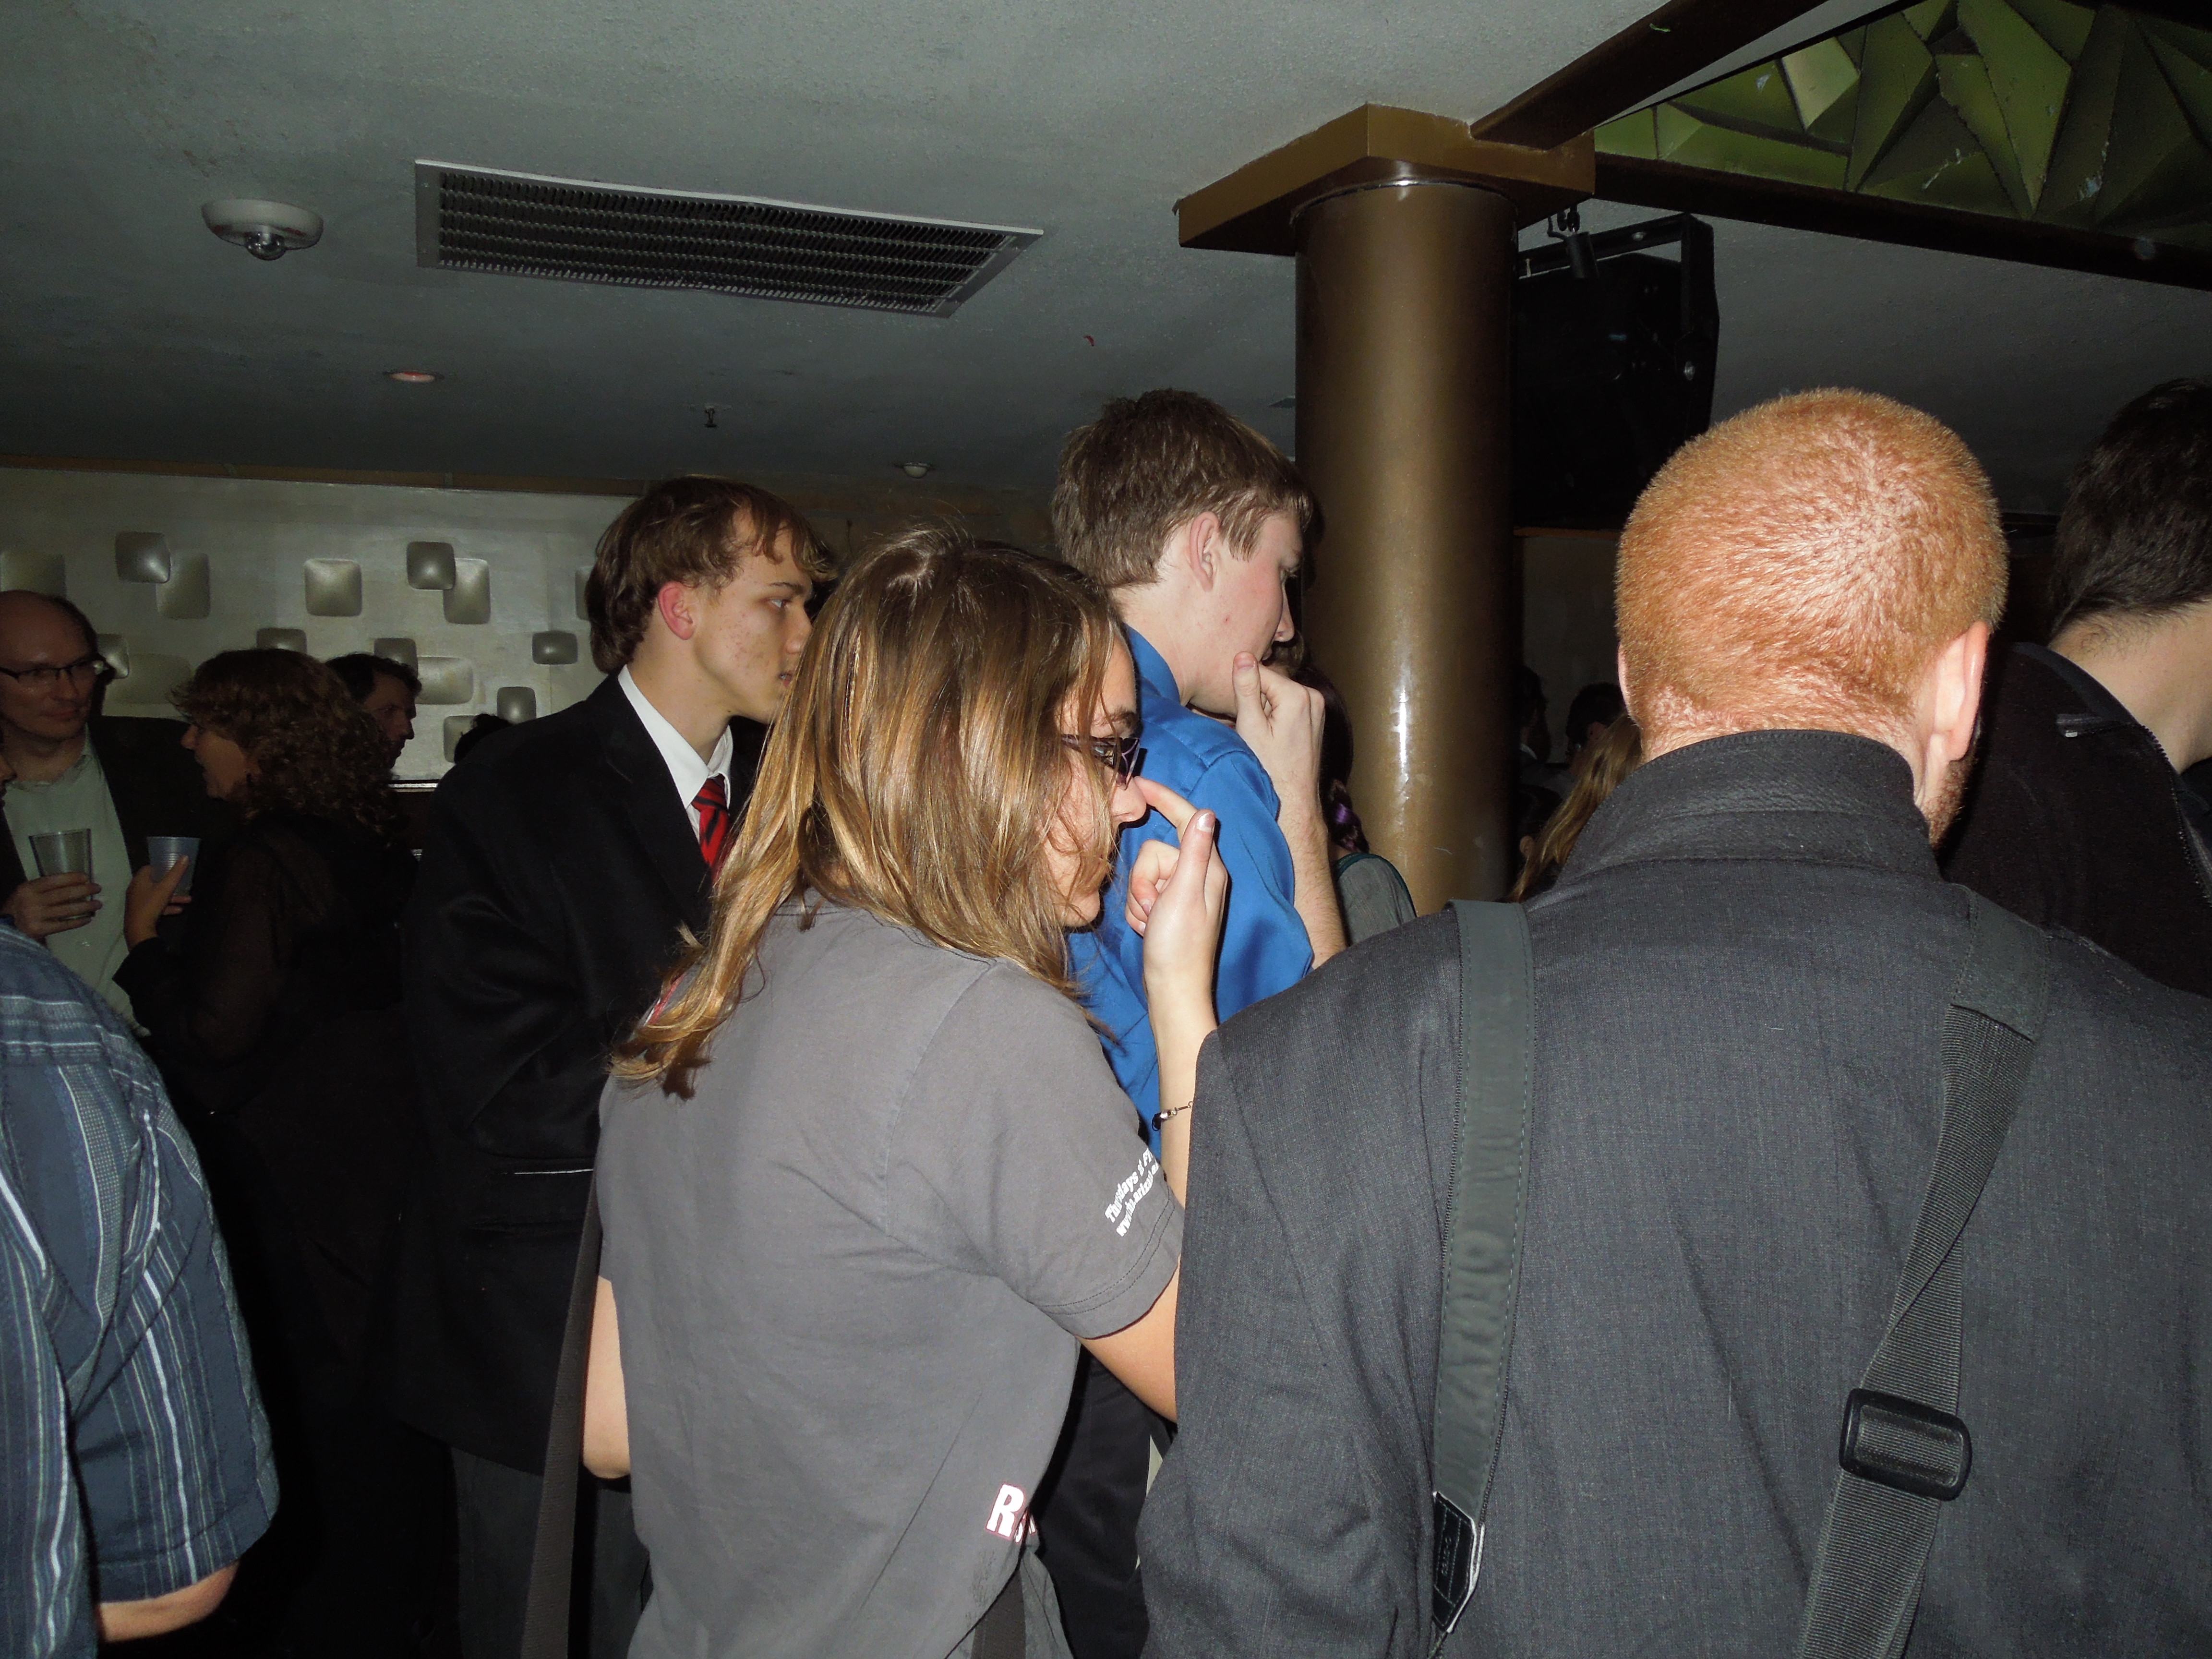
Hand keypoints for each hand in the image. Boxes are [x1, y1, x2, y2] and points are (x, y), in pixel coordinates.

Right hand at [6, 874, 100, 939]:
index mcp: (28, 888)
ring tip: (98, 904)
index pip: (53, 881)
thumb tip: (75, 884)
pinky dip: (78, 921)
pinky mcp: (40, 930)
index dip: (71, 878)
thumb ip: (45, 888)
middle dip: (83, 890)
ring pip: (67, 910)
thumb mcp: (27, 892)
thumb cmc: (20, 906)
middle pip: (63, 894)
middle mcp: (31, 901)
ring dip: (86, 906)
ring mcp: (36, 916)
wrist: (7, 926)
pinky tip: (88, 918)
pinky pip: (64, 925)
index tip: (86, 877)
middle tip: (97, 888)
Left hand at [124, 859, 190, 947]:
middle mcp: (136, 889)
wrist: (138, 929)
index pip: (149, 868)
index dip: (161, 867)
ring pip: (157, 895)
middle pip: (155, 882)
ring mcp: (138, 901)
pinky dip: (166, 907)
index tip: (173, 869)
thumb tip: (185, 857)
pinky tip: (179, 910)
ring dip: (172, 897)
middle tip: (182, 884)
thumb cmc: (151, 904)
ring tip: (188, 900)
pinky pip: (155, 906)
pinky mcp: (141, 912)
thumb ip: (176, 873)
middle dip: (171, 884)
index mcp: (139, 880)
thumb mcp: (166, 888)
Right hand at [1131, 779, 1227, 1019]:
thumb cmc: (1178, 946)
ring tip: (1150, 922)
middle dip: (1144, 879)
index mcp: (1208, 869)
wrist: (1171, 989)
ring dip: (1139, 899)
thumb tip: (1206, 812)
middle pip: (1155, 852)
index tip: (1140, 784)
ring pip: (1144, 875)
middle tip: (1152, 907)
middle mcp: (1198, 876)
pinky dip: (1138, 911)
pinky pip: (1141, 895)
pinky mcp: (1168, 908)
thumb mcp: (1184, 894)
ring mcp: (1182, 893)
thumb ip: (1194, 852)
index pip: (1187, 819)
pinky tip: (1147, 929)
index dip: (1165, 799)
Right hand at [1231, 651, 1325, 828]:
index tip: (1239, 715)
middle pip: (1271, 682)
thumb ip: (1246, 688)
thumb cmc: (1269, 768)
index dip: (1242, 690)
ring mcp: (1317, 707)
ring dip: (1265, 708)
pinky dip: (1276, 716)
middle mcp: (1313, 696)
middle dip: (1256, 699)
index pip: (1259, 671)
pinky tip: (1272, 738)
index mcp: (1298, 695)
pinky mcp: (1315, 718)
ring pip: (1278, 694)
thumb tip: (1242, 655)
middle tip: (1251, 728)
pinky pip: (1288, 705)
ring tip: (1262, 736)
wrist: (1293, 799)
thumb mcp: (1251, 726)